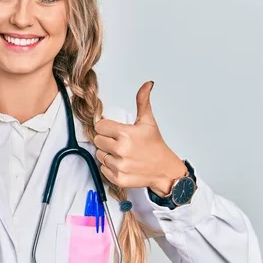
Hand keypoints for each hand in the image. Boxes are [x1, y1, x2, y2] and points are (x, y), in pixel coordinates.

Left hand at [94, 81, 186, 196]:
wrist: (165, 170)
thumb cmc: (156, 146)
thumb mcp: (149, 122)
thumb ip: (143, 101)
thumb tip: (147, 84)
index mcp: (125, 134)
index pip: (99, 126)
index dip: (106, 127)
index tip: (114, 130)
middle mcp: (121, 150)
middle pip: (97, 140)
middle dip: (106, 140)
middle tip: (119, 142)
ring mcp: (119, 165)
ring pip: (99, 154)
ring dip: (107, 153)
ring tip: (122, 153)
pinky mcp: (118, 178)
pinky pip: (103, 168)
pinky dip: (110, 167)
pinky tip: (122, 163)